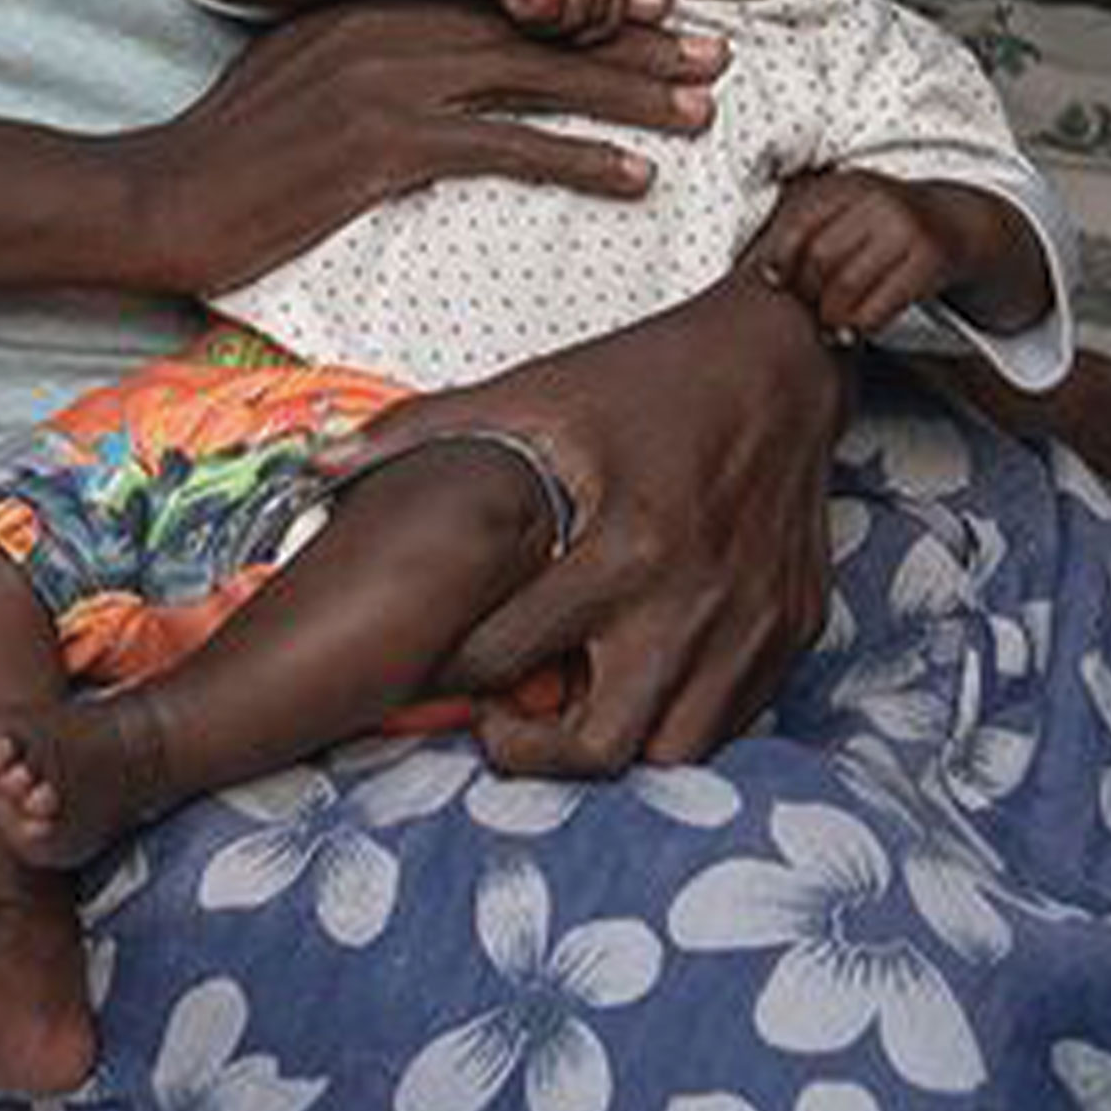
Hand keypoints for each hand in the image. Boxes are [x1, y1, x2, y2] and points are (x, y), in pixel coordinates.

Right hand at [117, 0, 724, 300]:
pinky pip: (505, 148)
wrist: (159, 196)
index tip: (662, 17)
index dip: (592, 7)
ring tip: (700, 111)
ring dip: (628, 96)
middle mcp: (389, 25)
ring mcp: (386, 81)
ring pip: (538, 79)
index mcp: (374, 2)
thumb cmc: (230, 151)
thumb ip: (371, 52)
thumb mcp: (302, 71)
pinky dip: (577, 159)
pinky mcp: (383, 145)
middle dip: (636, 43)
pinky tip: (634, 176)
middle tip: (714, 56)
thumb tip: (439, 62)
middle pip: (539, 28)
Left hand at [321, 269, 843, 773]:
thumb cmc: (646, 375)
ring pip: (675, 750)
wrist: (779, 357)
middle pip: (603, 743)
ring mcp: (753, 622)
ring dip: (616, 741)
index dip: (457, 674)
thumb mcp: (534, 391)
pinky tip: (638, 678)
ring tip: (572, 704)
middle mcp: (695, 597)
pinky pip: (734, 719)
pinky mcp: (792, 629)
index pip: (509, 657)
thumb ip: (421, 429)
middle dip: (537, 754)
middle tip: (502, 729)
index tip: (445, 670)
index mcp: (626, 542)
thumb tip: (318, 459)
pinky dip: (682, 716)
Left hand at [741, 168, 970, 343]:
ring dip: (832, 315)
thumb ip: (810, 226)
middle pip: (820, 258)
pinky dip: (863, 324)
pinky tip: (856, 331)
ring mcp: (906, 228)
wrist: (957, 221)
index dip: (779, 258)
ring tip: (828, 326)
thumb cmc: (887, 224)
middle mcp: (876, 201)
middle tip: (806, 310)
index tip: (773, 281)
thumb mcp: (850, 207)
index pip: (797, 225)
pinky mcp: (930, 258)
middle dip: (807, 292)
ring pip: (848, 285)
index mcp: (847, 186)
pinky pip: (884, 302)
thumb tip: (753, 266)